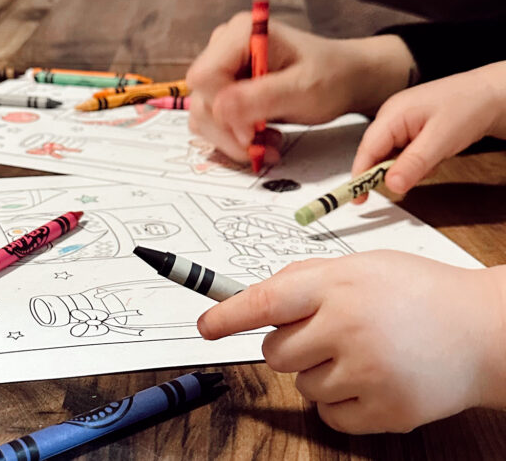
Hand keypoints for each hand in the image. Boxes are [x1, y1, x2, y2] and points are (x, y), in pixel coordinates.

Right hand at [186, 12, 415, 163]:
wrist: (345, 79)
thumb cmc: (330, 77)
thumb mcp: (302, 89)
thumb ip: (260, 97)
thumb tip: (218, 108)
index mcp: (240, 34)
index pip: (204, 77)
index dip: (222, 108)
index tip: (254, 130)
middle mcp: (223, 46)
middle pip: (200, 97)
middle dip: (230, 129)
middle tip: (264, 144)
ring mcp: (221, 67)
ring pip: (202, 112)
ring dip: (232, 137)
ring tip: (268, 142)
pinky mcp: (223, 86)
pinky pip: (210, 118)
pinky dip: (232, 136)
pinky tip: (260, 137)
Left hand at [197, 251, 505, 432]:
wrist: (485, 332)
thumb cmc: (418, 293)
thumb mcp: (361, 266)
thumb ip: (306, 280)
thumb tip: (252, 300)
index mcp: (338, 285)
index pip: (265, 302)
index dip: (228, 316)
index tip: (205, 328)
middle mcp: (349, 327)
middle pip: (275, 352)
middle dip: (289, 346)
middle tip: (326, 334)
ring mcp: (368, 372)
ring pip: (300, 385)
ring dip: (318, 373)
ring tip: (361, 353)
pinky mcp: (386, 411)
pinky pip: (329, 415)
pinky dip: (340, 403)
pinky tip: (370, 381)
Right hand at [352, 61, 505, 197]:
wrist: (492, 94)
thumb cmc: (469, 105)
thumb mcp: (441, 139)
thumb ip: (414, 163)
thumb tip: (390, 185)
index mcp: (392, 114)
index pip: (367, 149)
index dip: (360, 175)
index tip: (358, 199)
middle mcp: (391, 118)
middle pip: (377, 154)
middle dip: (392, 171)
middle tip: (411, 180)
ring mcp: (401, 123)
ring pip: (393, 156)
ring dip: (410, 167)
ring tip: (436, 159)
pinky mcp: (412, 129)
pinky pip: (405, 153)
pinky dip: (418, 162)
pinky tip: (436, 155)